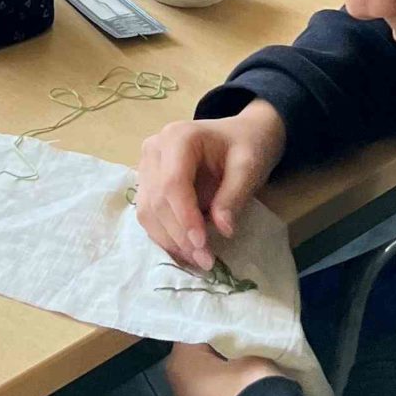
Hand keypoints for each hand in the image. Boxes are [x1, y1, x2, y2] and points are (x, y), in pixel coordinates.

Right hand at [134, 100, 286, 271]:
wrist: (240, 134)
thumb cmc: (246, 146)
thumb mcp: (249, 167)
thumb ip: (234, 196)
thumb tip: (222, 230)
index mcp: (178, 137)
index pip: (172, 183)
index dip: (184, 217)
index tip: (203, 245)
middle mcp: (154, 149)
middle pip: (156, 200)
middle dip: (179, 235)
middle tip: (205, 261)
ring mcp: (147, 165)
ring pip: (147, 210)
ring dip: (169, 240)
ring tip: (197, 259)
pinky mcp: (148, 181)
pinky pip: (149, 213)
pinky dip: (165, 235)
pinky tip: (185, 250)